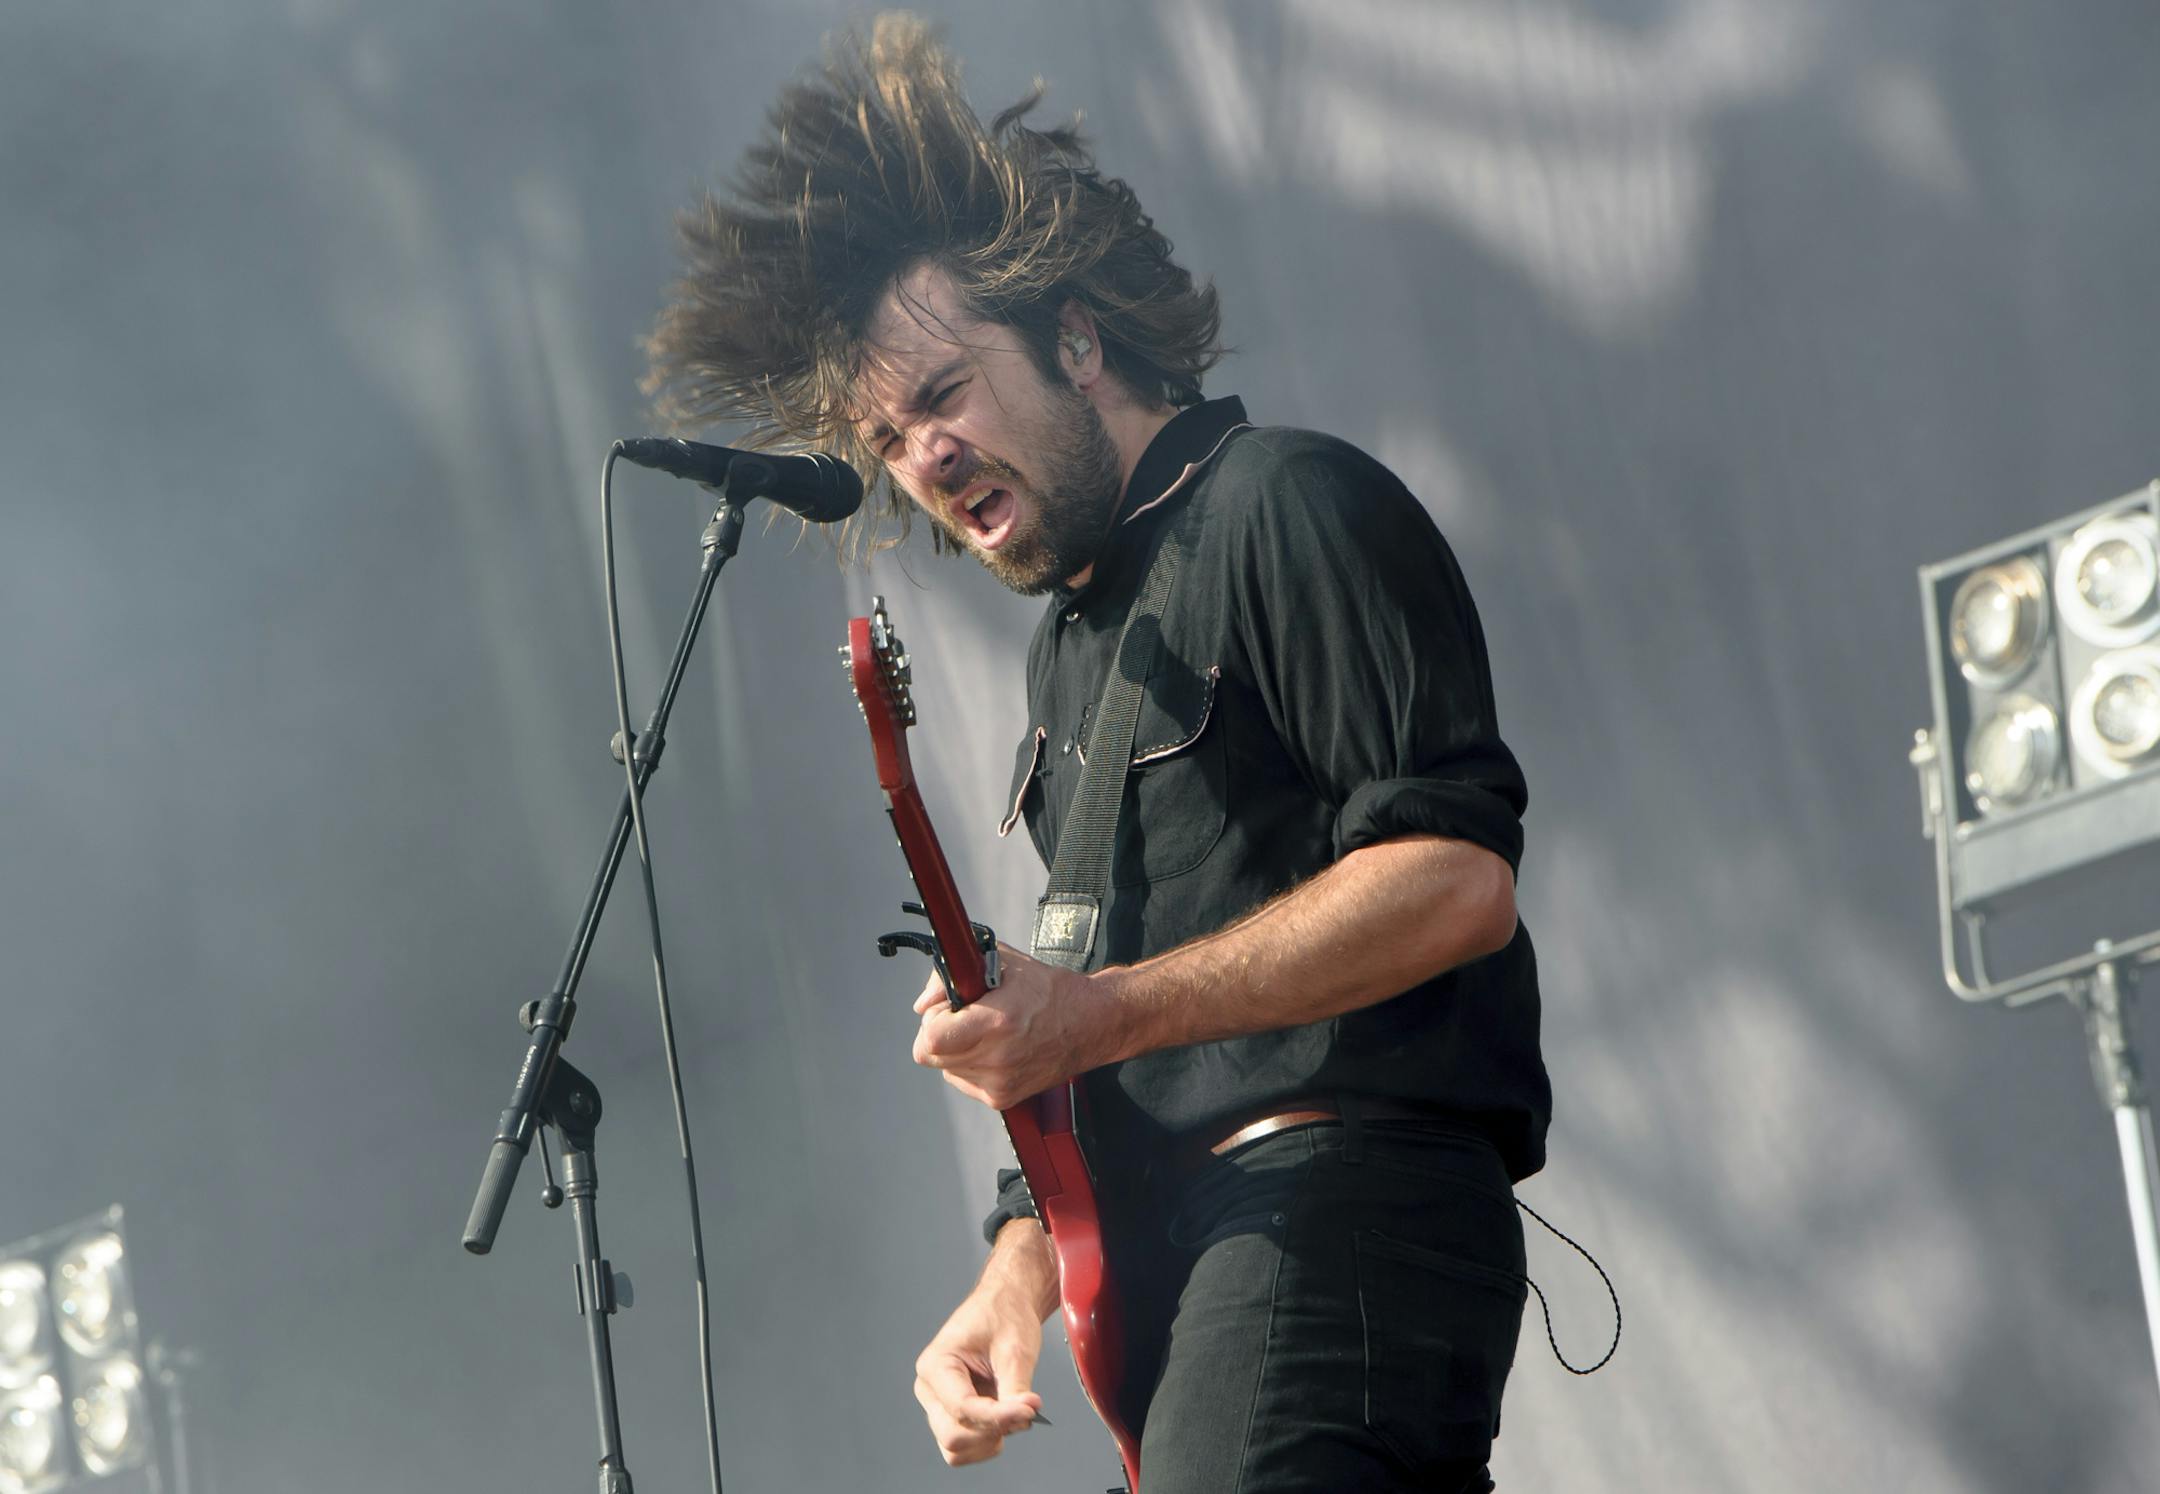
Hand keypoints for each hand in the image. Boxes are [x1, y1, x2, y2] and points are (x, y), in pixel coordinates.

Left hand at [912, 946, 1118, 1109]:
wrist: (1091, 1023)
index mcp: (997, 1022)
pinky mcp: (1003, 1098)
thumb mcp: (1002, 963)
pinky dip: (970, 1065)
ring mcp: (1000, 1083)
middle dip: (938, 1033)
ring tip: (984, 1032)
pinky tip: (994, 1049)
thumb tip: (923, 1004)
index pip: (931, 1038)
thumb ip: (953, 976)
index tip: (946, 1008)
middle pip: (931, 1056)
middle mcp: (998, 1058)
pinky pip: (964, 1081)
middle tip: (961, 1017)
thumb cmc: (1050, 991)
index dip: (931, 1021)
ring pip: (945, 1068)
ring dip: (955, 1050)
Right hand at [914, 1282, 1045, 1465]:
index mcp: (935, 1365)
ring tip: (1014, 1412)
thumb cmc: (1003, 1316)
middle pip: (953, 1435)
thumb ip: (1015, 1389)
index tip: (1032, 1410)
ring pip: (956, 1448)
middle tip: (1025, 1411)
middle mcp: (929, 1388)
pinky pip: (963, 1448)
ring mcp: (938, 1405)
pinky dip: (987, 1442)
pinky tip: (1006, 1419)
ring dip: (988, 1440)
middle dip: (992, 1430)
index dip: (999, 1415)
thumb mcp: (1015, 1349)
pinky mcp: (952, 1415)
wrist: (1005, 1305)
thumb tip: (1023, 1419)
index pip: (963, 1407)